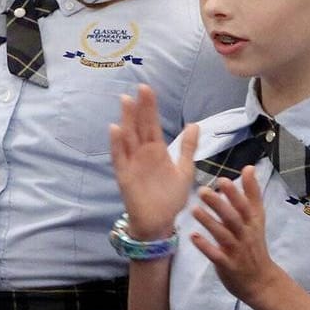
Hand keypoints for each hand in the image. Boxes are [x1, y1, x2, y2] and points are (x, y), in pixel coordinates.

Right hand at [109, 84, 196, 239]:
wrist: (160, 221)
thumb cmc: (170, 197)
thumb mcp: (184, 170)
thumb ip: (188, 148)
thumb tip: (194, 125)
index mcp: (156, 151)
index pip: (151, 124)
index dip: (149, 107)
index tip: (147, 89)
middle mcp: (142, 153)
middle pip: (139, 126)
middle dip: (138, 108)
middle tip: (139, 88)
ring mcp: (132, 163)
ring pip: (127, 137)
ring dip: (126, 120)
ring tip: (125, 101)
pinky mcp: (124, 176)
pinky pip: (119, 157)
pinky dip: (116, 144)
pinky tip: (115, 130)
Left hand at [189, 168, 288, 307]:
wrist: (261, 280)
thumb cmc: (254, 244)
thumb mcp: (257, 218)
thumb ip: (252, 193)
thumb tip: (249, 167)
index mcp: (251, 222)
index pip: (245, 205)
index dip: (235, 193)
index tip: (222, 179)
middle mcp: (245, 234)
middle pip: (233, 218)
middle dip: (219, 204)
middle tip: (202, 190)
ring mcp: (237, 250)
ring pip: (224, 235)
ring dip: (209, 222)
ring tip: (193, 210)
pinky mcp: (228, 265)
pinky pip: (216, 255)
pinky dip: (206, 247)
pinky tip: (193, 237)